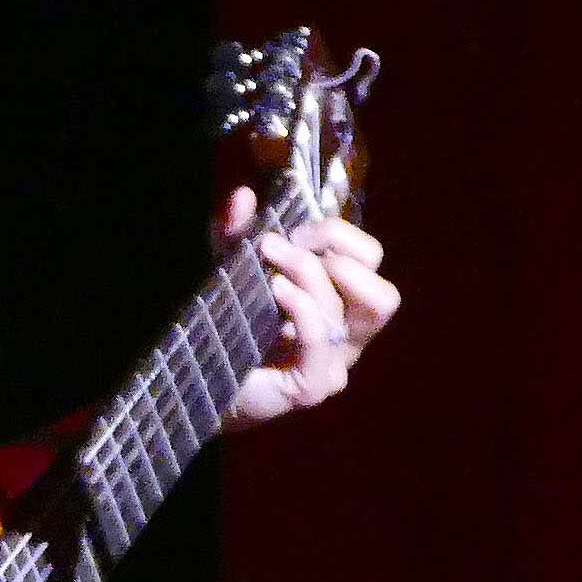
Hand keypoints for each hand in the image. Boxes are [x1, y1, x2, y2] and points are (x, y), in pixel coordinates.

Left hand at [215, 187, 401, 425]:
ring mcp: (334, 364)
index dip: (339, 233)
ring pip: (354, 311)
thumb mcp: (230, 269)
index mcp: (341, 304)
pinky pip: (321, 338)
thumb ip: (236, 233)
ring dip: (313, 273)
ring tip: (273, 265)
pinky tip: (273, 290)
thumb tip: (243, 195)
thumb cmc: (226, 327)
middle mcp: (347, 337)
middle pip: (384, 295)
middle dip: (340, 252)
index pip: (370, 260)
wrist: (197, 383)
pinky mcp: (310, 386)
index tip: (292, 228)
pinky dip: (301, 305)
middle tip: (291, 244)